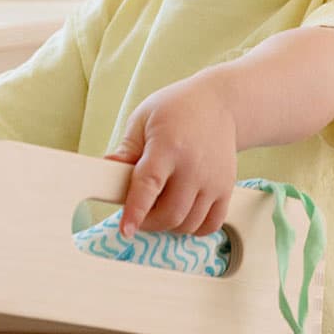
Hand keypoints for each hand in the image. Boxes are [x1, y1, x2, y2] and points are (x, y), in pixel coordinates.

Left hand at [106, 74, 237, 237]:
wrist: (219, 104)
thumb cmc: (176, 109)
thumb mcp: (143, 120)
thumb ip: (127, 149)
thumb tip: (107, 169)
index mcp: (168, 147)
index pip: (149, 186)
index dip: (136, 212)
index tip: (126, 230)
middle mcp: (193, 166)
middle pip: (170, 213)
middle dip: (148, 223)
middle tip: (138, 216)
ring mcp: (213, 180)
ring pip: (189, 223)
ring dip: (169, 226)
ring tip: (158, 211)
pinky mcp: (226, 188)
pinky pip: (211, 224)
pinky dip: (194, 229)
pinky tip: (181, 217)